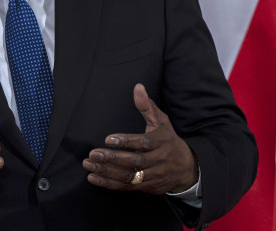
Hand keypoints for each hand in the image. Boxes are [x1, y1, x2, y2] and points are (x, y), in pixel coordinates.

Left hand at [82, 83, 197, 194]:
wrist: (186, 168)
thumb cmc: (168, 139)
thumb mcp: (161, 121)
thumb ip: (147, 105)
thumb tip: (137, 87)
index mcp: (162, 142)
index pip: (144, 143)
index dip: (126, 142)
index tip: (108, 139)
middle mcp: (158, 160)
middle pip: (135, 161)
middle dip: (113, 158)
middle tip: (93, 154)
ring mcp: (152, 175)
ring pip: (129, 176)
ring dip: (107, 172)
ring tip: (89, 165)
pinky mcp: (146, 187)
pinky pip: (126, 187)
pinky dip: (109, 183)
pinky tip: (94, 177)